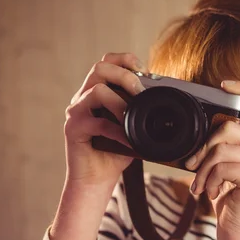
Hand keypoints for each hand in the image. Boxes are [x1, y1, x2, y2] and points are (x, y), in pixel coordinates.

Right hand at [64, 52, 147, 187]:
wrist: (96, 180)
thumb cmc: (115, 153)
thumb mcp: (133, 128)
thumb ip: (141, 110)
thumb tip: (167, 99)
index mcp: (97, 91)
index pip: (108, 61)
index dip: (126, 60)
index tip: (145, 71)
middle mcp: (83, 97)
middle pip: (100, 67)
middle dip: (125, 76)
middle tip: (141, 93)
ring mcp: (76, 112)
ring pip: (97, 91)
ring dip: (121, 103)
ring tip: (133, 119)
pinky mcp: (73, 129)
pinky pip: (98, 123)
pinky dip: (119, 132)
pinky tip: (130, 141)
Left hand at [186, 80, 239, 234]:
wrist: (237, 225)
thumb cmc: (229, 194)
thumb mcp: (226, 164)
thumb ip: (225, 143)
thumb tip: (208, 128)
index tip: (224, 83)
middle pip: (228, 129)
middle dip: (203, 148)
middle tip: (193, 165)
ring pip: (220, 149)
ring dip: (203, 169)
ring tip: (201, 183)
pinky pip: (221, 166)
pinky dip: (208, 180)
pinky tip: (211, 191)